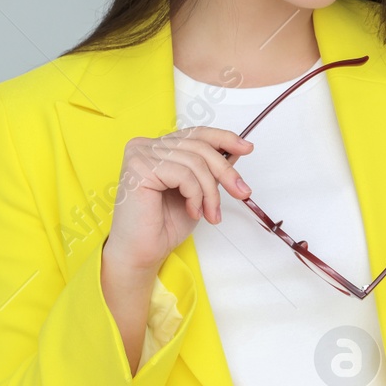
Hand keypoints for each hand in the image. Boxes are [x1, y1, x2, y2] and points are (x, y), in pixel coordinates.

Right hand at [102, 126, 254, 276]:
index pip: (196, 133)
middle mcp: (146, 146)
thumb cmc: (164, 226)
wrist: (142, 252)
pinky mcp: (139, 167)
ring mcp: (140, 154)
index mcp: (158, 148)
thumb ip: (210, 170)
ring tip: (211, 214)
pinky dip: (196, 195)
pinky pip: (184, 174)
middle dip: (225, 171)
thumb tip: (236, 152)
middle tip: (241, 192)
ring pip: (195, 162)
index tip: (246, 148)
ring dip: (210, 192)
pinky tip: (193, 211)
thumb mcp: (198, 191)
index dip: (224, 138)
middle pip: (199, 146)